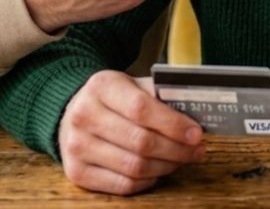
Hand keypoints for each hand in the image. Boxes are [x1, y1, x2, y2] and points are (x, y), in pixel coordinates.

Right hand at [58, 70, 205, 194]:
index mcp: (101, 86)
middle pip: (140, 142)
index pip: (142, 109)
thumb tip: (195, 117)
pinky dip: (148, 181)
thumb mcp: (133, 85)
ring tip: (181, 160)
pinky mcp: (76, 172)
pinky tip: (158, 171)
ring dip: (166, 166)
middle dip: (177, 150)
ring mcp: (76, 146)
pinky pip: (123, 185)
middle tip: (196, 150)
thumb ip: (161, 96)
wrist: (73, 113)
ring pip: (134, 167)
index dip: (173, 125)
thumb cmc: (114, 99)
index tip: (196, 134)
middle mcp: (84, 116)